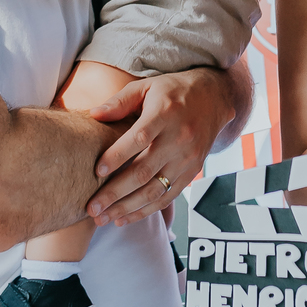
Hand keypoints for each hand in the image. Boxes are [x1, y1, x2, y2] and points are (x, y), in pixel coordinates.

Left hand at [86, 69, 237, 224]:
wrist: (214, 98)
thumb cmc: (173, 91)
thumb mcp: (146, 87)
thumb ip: (120, 101)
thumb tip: (94, 115)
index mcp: (164, 114)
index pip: (139, 138)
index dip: (118, 156)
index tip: (97, 171)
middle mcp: (179, 139)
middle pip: (144, 171)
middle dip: (115, 193)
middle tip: (91, 208)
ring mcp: (187, 158)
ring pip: (155, 190)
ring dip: (127, 208)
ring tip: (103, 219)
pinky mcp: (192, 172)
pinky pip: (168, 197)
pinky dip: (146, 211)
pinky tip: (124, 218)